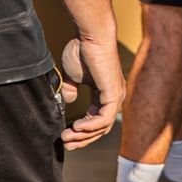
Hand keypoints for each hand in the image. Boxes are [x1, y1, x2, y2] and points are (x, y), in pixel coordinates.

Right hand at [59, 32, 124, 149]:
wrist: (89, 37)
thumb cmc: (82, 51)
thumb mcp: (73, 76)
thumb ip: (71, 90)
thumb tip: (66, 101)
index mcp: (104, 94)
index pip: (96, 120)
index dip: (82, 131)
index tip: (65, 135)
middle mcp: (113, 98)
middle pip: (100, 128)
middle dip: (82, 139)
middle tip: (66, 144)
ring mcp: (115, 98)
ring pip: (102, 127)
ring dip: (84, 135)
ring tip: (67, 137)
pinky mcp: (114, 95)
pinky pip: (104, 119)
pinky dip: (90, 126)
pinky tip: (77, 126)